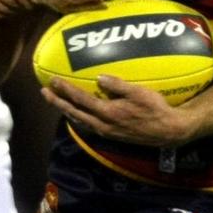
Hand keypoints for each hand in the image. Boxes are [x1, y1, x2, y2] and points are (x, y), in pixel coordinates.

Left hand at [41, 75, 189, 145]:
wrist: (168, 131)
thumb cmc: (156, 108)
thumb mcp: (139, 93)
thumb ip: (118, 86)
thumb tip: (99, 78)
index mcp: (108, 113)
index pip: (81, 100)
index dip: (66, 90)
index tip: (53, 81)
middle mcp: (103, 125)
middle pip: (74, 112)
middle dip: (58, 102)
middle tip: (44, 92)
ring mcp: (106, 132)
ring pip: (80, 120)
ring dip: (65, 110)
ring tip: (55, 101)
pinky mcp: (112, 134)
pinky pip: (88, 125)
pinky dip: (78, 117)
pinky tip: (76, 113)